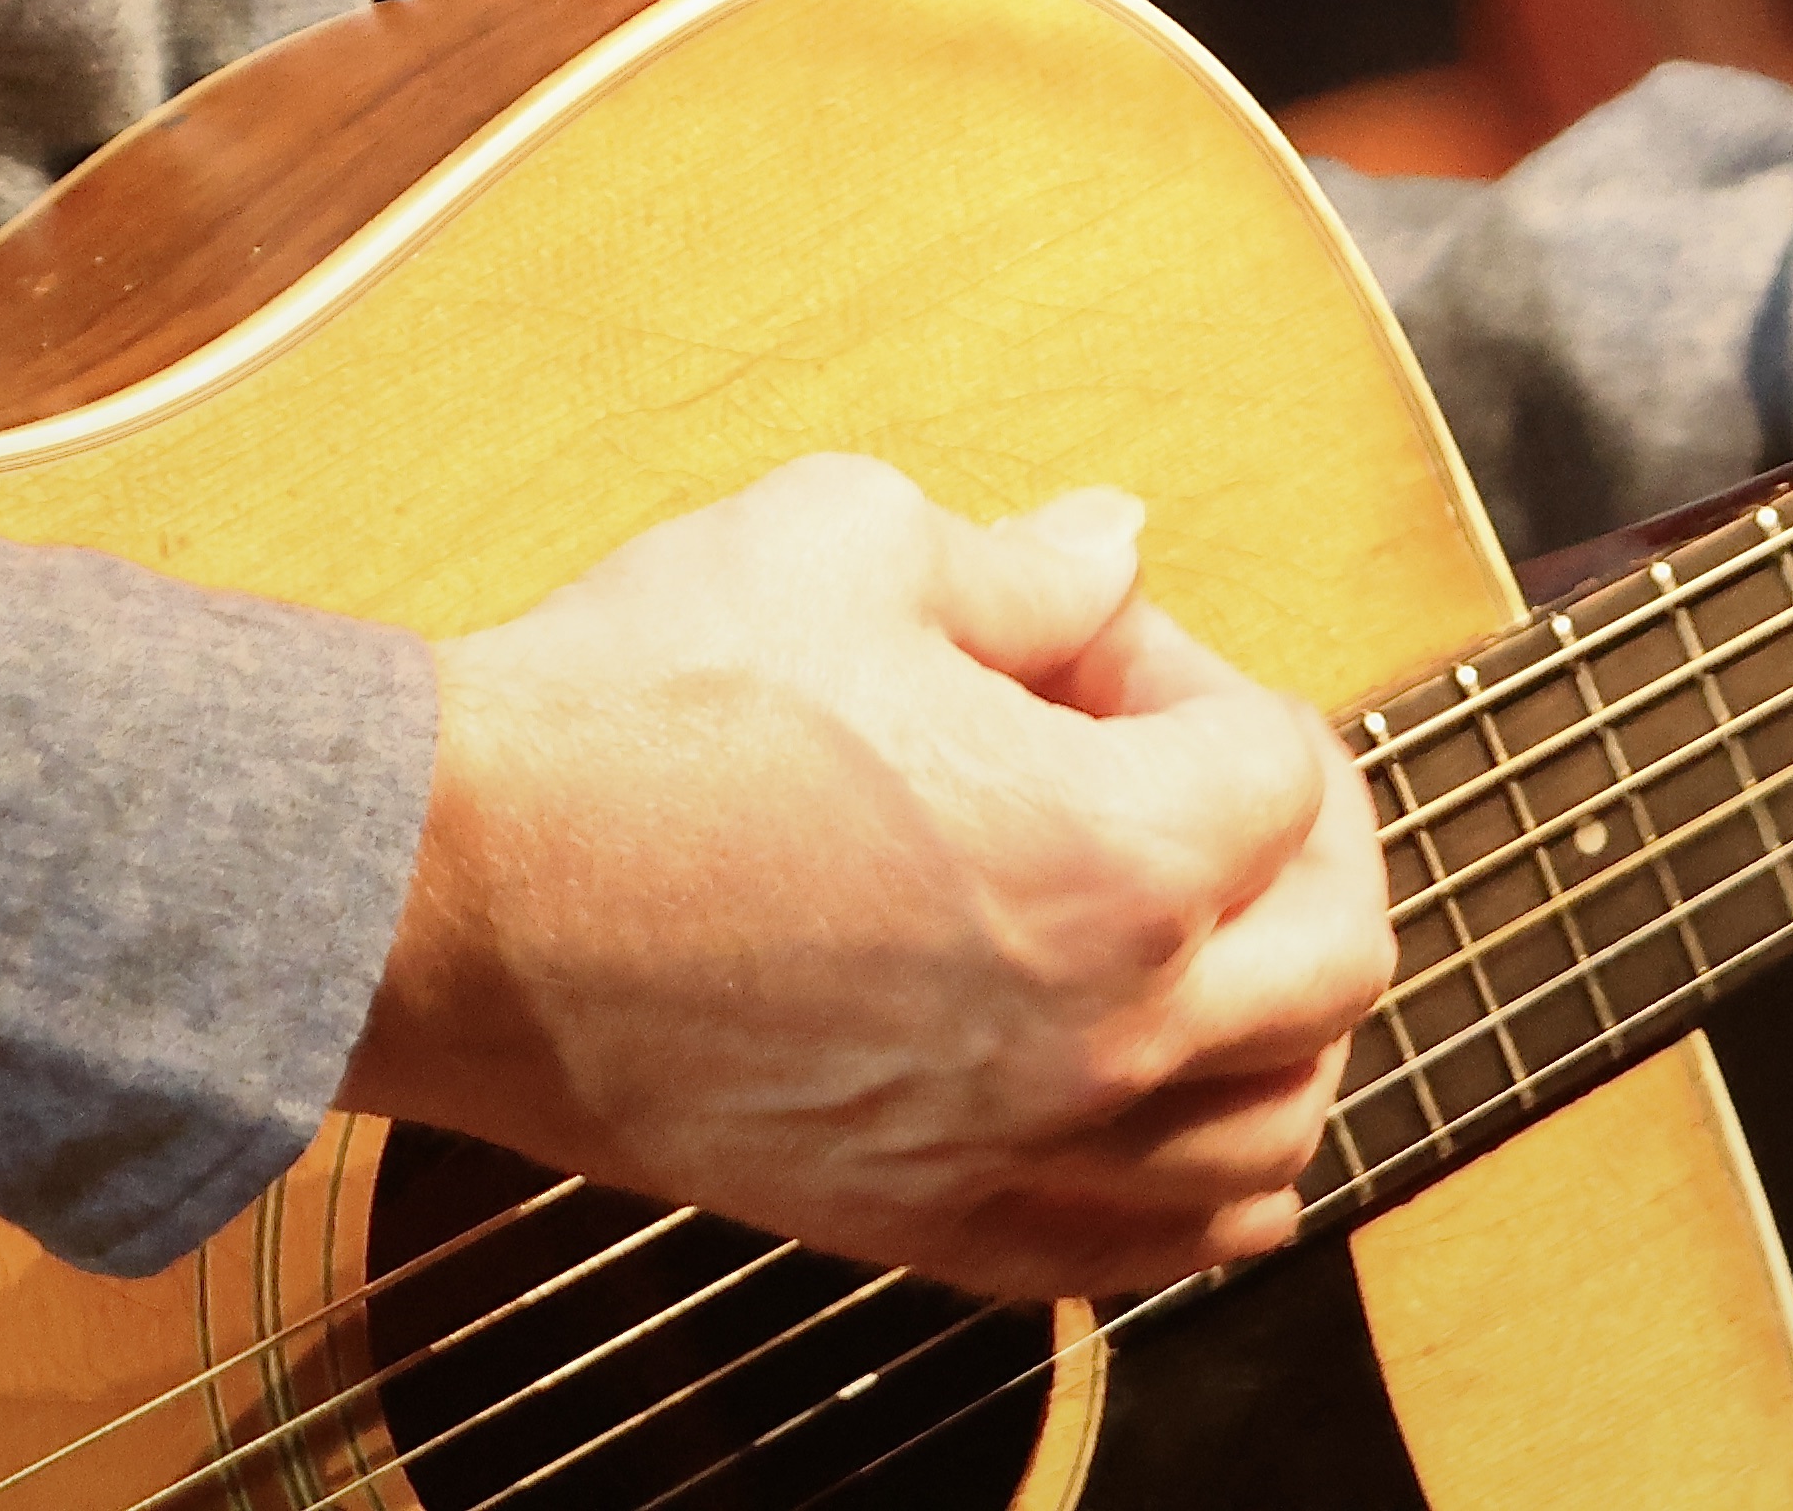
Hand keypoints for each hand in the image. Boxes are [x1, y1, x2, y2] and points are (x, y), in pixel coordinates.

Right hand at [351, 458, 1394, 1302]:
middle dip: (1297, 835)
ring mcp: (1023, 1153)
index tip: (1083, 646)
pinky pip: (1154, 1253)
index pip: (1280, 762)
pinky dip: (1198, 1179)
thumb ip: (1027, 563)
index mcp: (1114, 856)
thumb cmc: (636, 711)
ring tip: (1195, 932)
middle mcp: (1105, 1035)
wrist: (453, 896)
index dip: (1188, 669)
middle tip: (1188, 766)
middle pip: (1339, 955)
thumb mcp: (847, 540)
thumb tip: (1119, 548)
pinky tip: (1160, 1101)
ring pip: (1276, 1133)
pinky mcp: (930, 1230)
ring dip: (1276, 1018)